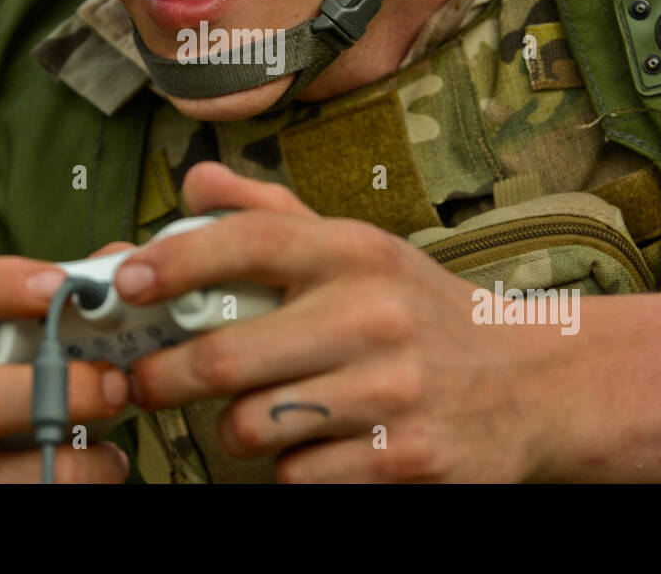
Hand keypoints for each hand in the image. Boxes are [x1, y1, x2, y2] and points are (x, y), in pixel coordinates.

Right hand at [0, 248, 132, 482]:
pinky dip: (80, 487)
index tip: (60, 285)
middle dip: (61, 390)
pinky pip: (32, 498)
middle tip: (117, 384)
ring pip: (11, 473)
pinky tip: (95, 473)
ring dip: (82, 461)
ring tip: (111, 451)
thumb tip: (118, 267)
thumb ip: (44, 310)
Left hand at [114, 162, 549, 481]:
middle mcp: (372, 316)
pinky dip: (290, 466)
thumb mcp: (361, 248)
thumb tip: (194, 184)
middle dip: (165, 376)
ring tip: (255, 413)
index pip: (251, 240)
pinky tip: (316, 442)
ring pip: (253, 428)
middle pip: (228, 356)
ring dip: (234, 428)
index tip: (127, 282)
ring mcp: (390, 393)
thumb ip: (273, 215)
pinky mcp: (403, 461)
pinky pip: (298, 476)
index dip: (177, 260)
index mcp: (355, 253)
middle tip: (144, 381)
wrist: (533, 385)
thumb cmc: (422, 311)